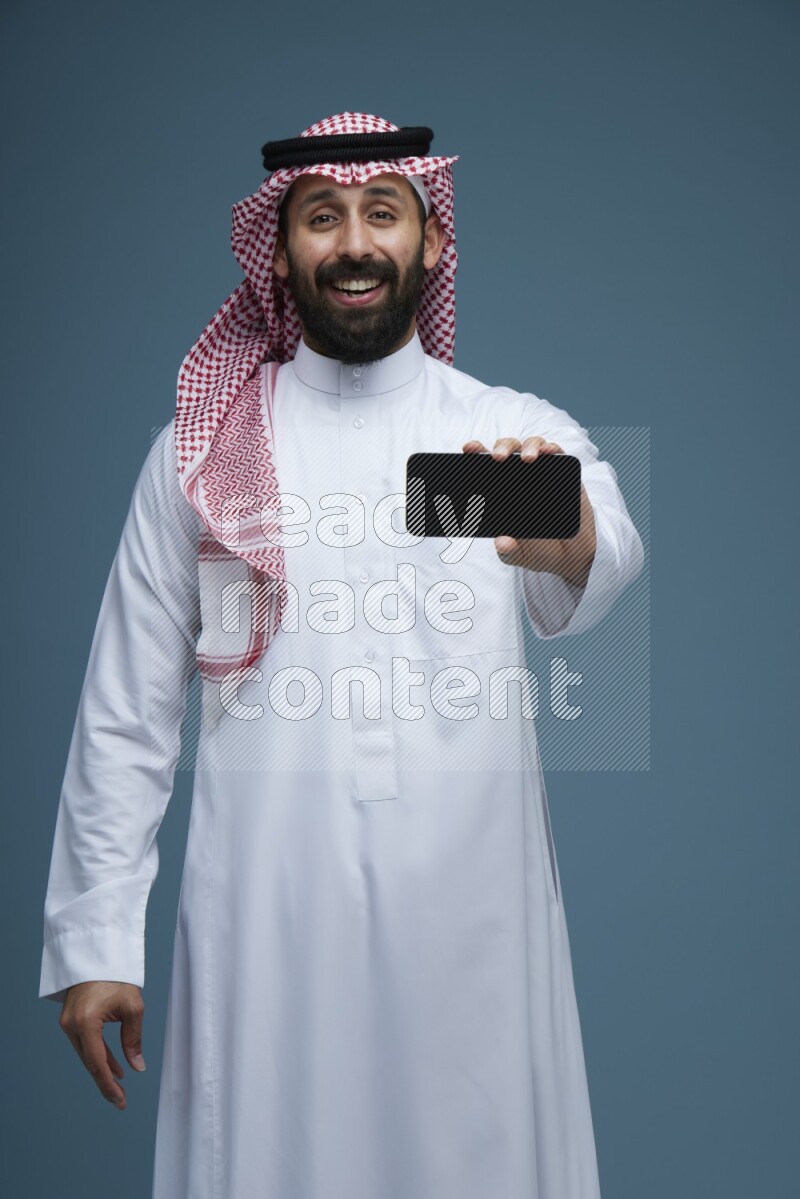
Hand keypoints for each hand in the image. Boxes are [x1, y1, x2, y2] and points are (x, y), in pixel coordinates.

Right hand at [58, 981, 145, 1110]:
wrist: (99, 954)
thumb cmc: (118, 977)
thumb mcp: (132, 1007)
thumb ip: (133, 1039)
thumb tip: (138, 1066)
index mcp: (85, 1022)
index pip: (97, 1063)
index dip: (108, 1084)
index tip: (119, 1100)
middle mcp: (71, 1025)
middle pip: (89, 1062)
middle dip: (105, 1082)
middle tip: (120, 1100)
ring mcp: (67, 1022)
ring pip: (86, 1054)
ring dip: (103, 1068)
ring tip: (120, 1082)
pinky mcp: (70, 1019)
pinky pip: (85, 1044)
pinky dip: (98, 1054)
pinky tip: (112, 1064)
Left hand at [462, 436, 596, 587]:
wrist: (571, 555)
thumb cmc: (538, 550)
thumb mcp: (519, 555)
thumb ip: (508, 551)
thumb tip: (501, 542)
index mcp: (499, 490)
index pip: (483, 466)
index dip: (475, 453)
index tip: (468, 449)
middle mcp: (518, 475)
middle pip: (507, 449)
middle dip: (501, 448)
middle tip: (498, 458)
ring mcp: (541, 471)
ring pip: (531, 445)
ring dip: (528, 446)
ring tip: (528, 459)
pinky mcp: (564, 473)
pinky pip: (557, 453)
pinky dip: (553, 449)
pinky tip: (549, 453)